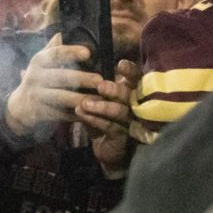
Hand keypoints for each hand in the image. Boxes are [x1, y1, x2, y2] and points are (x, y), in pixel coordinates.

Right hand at [5, 34, 103, 137]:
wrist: (18, 107)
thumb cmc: (37, 80)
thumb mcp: (40, 63)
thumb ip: (52, 50)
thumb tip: (61, 33)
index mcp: (38, 61)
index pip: (55, 54)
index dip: (71, 52)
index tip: (88, 53)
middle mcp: (35, 77)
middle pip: (61, 77)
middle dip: (82, 78)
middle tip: (100, 80)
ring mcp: (36, 96)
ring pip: (61, 97)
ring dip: (81, 98)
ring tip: (99, 100)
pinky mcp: (39, 113)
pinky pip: (60, 114)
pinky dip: (75, 115)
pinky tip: (90, 115)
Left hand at [75, 59, 142, 177]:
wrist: (103, 147)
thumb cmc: (100, 117)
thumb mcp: (94, 99)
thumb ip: (89, 84)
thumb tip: (76, 66)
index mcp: (130, 92)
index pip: (136, 78)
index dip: (131, 71)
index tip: (120, 65)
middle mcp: (134, 106)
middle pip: (130, 95)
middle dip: (115, 89)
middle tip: (101, 86)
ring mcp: (131, 122)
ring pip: (120, 111)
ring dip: (101, 106)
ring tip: (85, 103)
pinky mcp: (123, 137)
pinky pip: (110, 126)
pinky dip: (95, 119)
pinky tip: (82, 114)